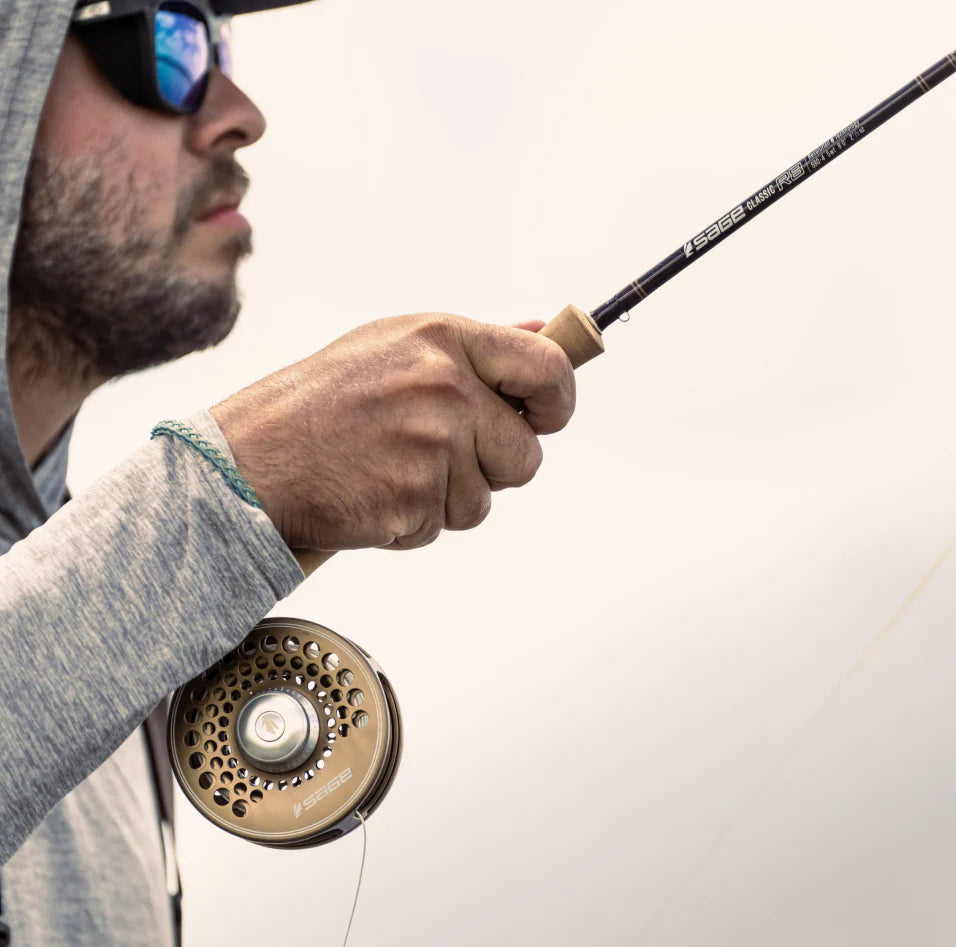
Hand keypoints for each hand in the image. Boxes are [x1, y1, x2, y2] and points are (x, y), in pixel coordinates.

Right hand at [209, 312, 574, 551]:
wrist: (248, 459)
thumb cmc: (322, 402)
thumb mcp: (394, 346)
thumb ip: (473, 346)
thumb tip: (542, 330)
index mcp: (443, 339)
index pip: (547, 368)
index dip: (557, 401)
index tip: (544, 418)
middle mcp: (444, 387)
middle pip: (524, 455)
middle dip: (491, 468)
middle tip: (432, 455)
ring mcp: (430, 446)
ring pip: (483, 500)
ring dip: (444, 498)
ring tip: (387, 470)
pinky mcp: (413, 500)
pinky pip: (441, 527)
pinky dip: (411, 522)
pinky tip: (372, 493)